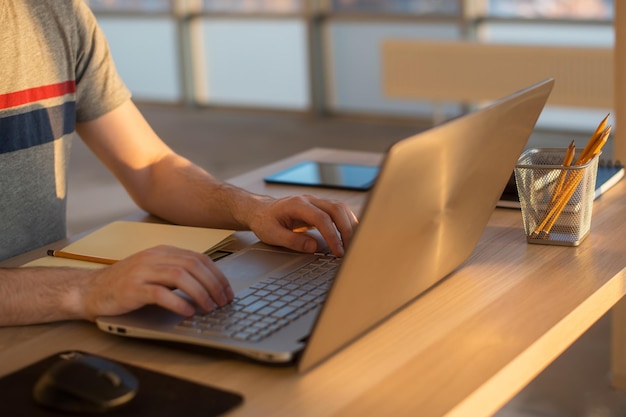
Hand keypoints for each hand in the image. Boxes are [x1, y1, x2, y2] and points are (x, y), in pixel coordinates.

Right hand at [79, 245, 233, 320]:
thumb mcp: (154, 272)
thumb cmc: (124, 284)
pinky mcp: (132, 288)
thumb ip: (177, 274)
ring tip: (209, 308)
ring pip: (180, 276)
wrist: (89, 290)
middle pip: (193, 265)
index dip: (217, 275)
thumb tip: (209, 288)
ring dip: (200, 293)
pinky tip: (188, 311)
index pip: (199, 259)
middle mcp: (154, 257)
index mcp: (162, 251)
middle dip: (213, 284)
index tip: (227, 291)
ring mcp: (142, 271)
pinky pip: (160, 293)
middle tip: (223, 302)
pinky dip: (178, 302)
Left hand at [247, 194, 357, 256]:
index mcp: (297, 204)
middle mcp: (309, 200)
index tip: (337, 251)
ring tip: (352, 244)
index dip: (332, 235)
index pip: (321, 218)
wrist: (261, 211)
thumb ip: (292, 241)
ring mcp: (316, 201)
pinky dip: (347, 222)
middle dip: (346, 230)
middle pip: (336, 209)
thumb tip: (313, 247)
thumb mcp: (272, 234)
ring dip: (350, 225)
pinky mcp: (320, 207)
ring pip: (341, 208)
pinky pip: (339, 211)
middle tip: (349, 250)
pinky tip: (350, 235)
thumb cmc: (265, 222)